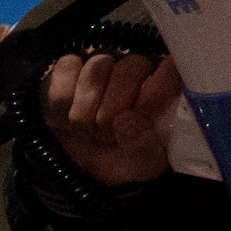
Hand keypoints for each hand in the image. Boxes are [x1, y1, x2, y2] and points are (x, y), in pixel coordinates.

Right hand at [44, 52, 182, 186]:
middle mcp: (137, 69)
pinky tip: (64, 114)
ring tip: (86, 129)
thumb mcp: (139, 165)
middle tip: (104, 135)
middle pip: (129, 69)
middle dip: (111, 113)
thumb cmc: (120, 159)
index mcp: (165, 90)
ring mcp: (102, 65)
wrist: (77, 165)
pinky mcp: (68, 67)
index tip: (131, 121)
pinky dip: (62, 98)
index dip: (150, 98)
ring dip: (84, 111)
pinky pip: (67, 68)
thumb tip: (126, 120)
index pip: (168, 72)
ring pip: (96, 71)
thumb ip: (142, 146)